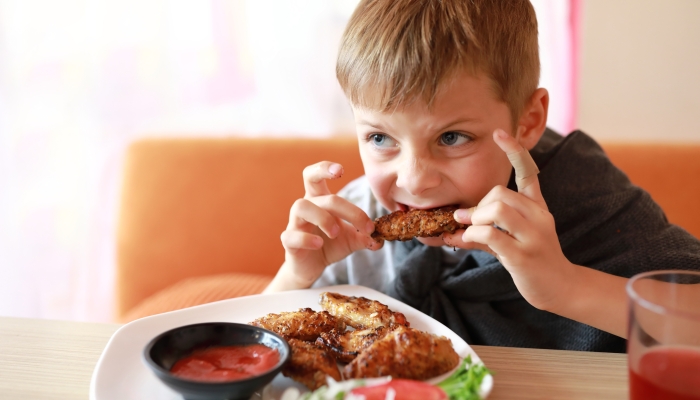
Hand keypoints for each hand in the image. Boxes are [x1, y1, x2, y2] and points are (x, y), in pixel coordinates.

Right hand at [270, 161, 381, 291]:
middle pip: (318, 192)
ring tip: (335, 233)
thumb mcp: (352, 239)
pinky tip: (319, 244)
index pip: (314, 175)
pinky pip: (291, 235)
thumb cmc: (330, 245)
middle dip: (345, 207)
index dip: (324, 168)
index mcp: (319, 200)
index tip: (341, 170)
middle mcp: (306, 207)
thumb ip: (365, 236)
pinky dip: (306, 238)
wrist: (312, 267)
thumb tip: (381, 238)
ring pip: (300, 206)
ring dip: (322, 217)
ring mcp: (295, 223)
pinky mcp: (289, 241)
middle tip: (364, 225)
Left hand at [442, 129, 575, 310]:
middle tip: (467, 221)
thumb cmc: (532, 261)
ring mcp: (533, 236)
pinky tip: (466, 240)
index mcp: (537, 207)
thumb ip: (483, 231)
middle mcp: (539, 217)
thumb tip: (450, 229)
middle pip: (500, 193)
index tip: (499, 133)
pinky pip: (490, 235)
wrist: (560, 288)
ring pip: (496, 210)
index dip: (514, 151)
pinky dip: (471, 235)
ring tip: (468, 231)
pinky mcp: (524, 255)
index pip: (529, 171)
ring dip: (474, 219)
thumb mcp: (508, 241)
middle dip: (477, 206)